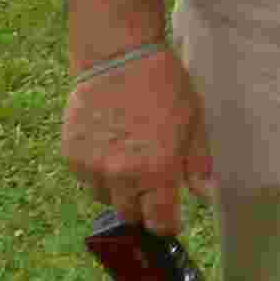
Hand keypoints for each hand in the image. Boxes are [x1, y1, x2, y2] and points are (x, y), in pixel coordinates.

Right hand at [61, 48, 212, 237]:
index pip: (160, 222)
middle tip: (151, 184)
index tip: (170, 218)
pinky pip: (86, 179)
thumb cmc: (163, 86)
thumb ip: (199, 164)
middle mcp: (121, 176)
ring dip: (118, 189)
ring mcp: (92, 168)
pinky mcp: (72, 156)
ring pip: (105, 198)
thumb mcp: (193, 121)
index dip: (167, 224)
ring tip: (129, 157)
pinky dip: (97, 172)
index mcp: (157, 171)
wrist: (118, 56)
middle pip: (130, 215)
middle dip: (143, 206)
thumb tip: (207, 196)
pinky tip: (109, 145)